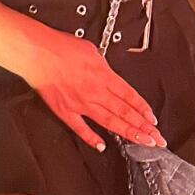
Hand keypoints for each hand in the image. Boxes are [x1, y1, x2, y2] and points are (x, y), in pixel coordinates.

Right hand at [16, 27, 166, 152]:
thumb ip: (103, 66)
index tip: (153, 121)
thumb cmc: (61, 48)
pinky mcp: (65, 110)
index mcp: (104, 76)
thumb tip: (108, 73)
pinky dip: (91, 138)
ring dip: (127, 133)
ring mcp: (81, 104)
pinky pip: (80, 128)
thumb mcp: (92, 50)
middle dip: (143, 127)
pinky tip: (101, 146)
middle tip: (156, 139)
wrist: (39, 53)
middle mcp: (96, 92)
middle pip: (124, 112)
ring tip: (141, 143)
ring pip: (109, 122)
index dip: (143, 110)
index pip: (130, 97)